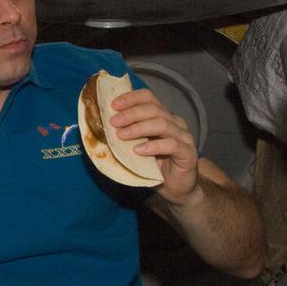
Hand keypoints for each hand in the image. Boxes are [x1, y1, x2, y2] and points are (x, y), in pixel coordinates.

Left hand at [108, 88, 197, 204]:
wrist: (175, 188)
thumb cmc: (153, 165)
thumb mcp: (135, 146)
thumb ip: (125, 135)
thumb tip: (99, 127)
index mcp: (162, 116)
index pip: (148, 97)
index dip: (131, 98)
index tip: (113, 105)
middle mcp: (175, 122)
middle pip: (154, 109)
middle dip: (131, 114)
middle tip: (114, 122)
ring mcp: (184, 137)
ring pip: (162, 124)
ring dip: (138, 128)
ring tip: (121, 136)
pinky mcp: (188, 153)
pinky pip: (172, 145)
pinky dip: (153, 146)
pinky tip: (138, 151)